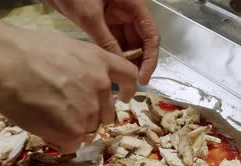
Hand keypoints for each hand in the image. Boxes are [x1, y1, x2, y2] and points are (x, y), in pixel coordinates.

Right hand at [0, 30, 137, 152]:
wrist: (4, 65)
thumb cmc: (24, 50)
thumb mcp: (64, 47)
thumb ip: (81, 65)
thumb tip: (79, 78)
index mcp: (99, 61)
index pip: (128, 76)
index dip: (127, 88)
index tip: (124, 96)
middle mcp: (100, 86)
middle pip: (108, 112)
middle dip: (93, 115)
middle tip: (69, 113)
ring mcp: (89, 111)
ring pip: (89, 130)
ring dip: (74, 130)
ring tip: (48, 119)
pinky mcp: (73, 131)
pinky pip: (72, 145)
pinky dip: (60, 141)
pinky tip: (44, 130)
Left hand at [44, 0, 159, 84]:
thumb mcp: (90, 16)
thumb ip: (105, 41)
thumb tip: (120, 66)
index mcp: (133, 5)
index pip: (151, 35)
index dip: (150, 58)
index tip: (143, 77)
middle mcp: (127, 13)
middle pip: (140, 42)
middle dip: (137, 62)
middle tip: (130, 84)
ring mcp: (114, 18)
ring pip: (125, 44)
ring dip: (124, 61)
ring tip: (118, 81)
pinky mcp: (101, 23)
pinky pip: (111, 42)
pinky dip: (111, 55)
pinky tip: (107, 70)